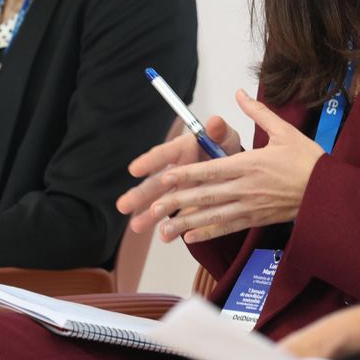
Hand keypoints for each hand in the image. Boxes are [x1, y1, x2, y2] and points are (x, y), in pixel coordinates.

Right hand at [117, 115, 242, 233]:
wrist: (235, 167)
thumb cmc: (224, 146)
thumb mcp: (225, 137)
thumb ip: (219, 132)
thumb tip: (215, 123)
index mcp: (182, 150)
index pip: (164, 154)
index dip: (149, 161)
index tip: (135, 169)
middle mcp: (176, 170)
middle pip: (155, 182)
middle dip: (140, 194)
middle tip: (124, 205)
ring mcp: (179, 189)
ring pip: (161, 203)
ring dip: (149, 215)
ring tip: (136, 227)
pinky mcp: (186, 204)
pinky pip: (178, 217)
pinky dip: (173, 227)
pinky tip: (165, 236)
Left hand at [146, 89, 324, 243]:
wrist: (329, 192)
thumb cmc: (308, 160)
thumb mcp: (285, 131)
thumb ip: (258, 113)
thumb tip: (239, 93)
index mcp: (250, 164)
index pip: (211, 169)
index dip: (187, 174)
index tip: (165, 176)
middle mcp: (246, 187)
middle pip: (206, 195)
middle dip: (177, 201)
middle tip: (153, 206)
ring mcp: (251, 206)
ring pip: (212, 216)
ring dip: (187, 222)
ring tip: (164, 229)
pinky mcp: (256, 219)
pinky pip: (228, 227)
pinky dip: (208, 233)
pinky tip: (190, 236)